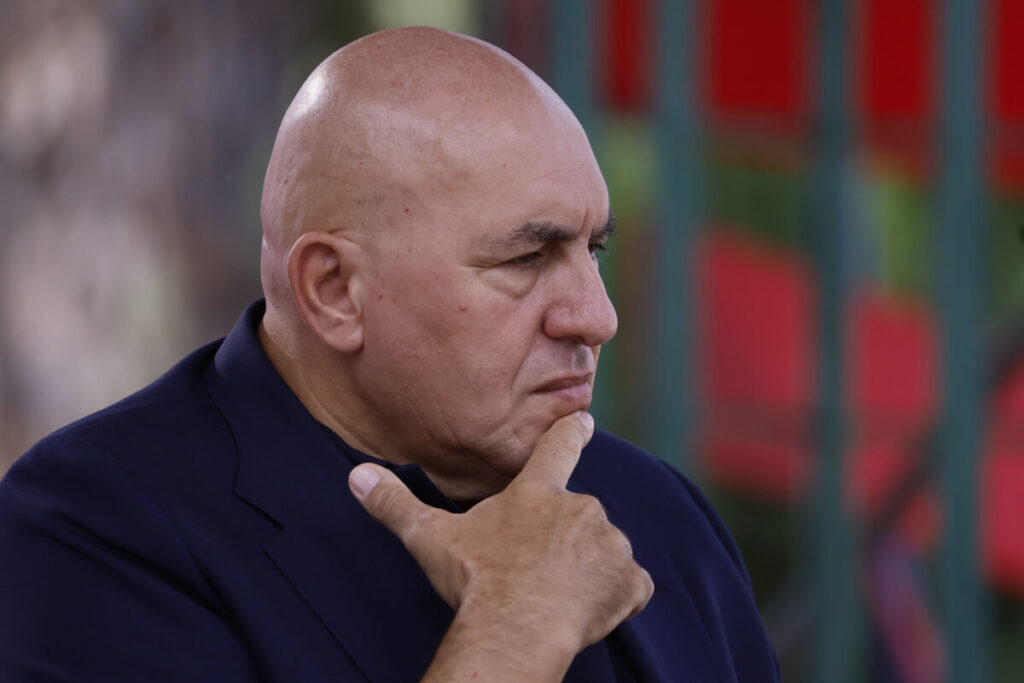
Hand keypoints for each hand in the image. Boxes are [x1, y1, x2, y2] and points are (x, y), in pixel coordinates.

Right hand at [347, 412, 652, 659]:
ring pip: (603, 552)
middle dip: (562, 541)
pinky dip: (617, 597)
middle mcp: (581, 507)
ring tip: (554, 596)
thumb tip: (356, 476)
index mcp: (538, 492)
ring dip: (588, 570)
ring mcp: (610, 542)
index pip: (559, 445)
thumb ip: (394, 504)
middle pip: (578, 515)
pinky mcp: (629, 580)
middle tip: (532, 572)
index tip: (583, 420)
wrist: (516, 628)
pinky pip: (631, 586)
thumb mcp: (429, 539)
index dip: (572, 431)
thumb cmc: (475, 581)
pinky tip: (589, 612)